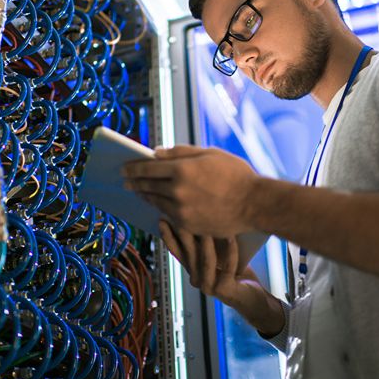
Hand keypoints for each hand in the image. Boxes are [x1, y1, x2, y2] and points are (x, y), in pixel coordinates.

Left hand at [122, 145, 257, 236]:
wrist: (254, 203)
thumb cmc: (235, 174)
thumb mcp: (209, 154)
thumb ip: (180, 152)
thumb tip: (156, 152)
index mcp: (181, 169)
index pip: (147, 168)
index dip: (133, 167)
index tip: (124, 168)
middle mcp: (177, 191)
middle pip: (147, 186)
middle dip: (134, 182)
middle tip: (125, 181)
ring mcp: (182, 210)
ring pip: (155, 202)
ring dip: (144, 195)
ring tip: (139, 191)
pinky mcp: (188, 225)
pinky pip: (167, 215)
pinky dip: (160, 208)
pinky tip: (157, 204)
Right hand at [160, 220, 284, 335]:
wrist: (253, 300)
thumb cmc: (236, 274)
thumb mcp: (219, 256)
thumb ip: (208, 244)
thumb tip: (203, 217)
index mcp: (192, 270)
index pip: (176, 252)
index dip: (169, 236)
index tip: (163, 219)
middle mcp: (196, 280)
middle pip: (189, 254)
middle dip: (186, 233)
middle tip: (184, 215)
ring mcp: (208, 287)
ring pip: (206, 260)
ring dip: (208, 241)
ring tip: (210, 223)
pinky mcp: (224, 290)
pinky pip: (227, 267)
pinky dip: (231, 252)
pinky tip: (232, 238)